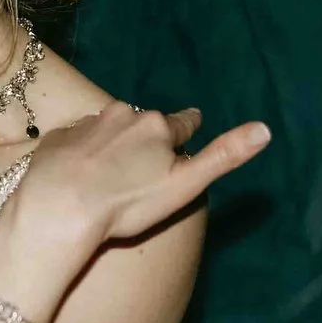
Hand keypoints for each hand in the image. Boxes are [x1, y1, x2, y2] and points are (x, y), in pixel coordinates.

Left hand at [26, 104, 272, 246]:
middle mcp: (122, 115)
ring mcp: (86, 124)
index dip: (188, 128)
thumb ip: (223, 156)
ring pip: (109, 126)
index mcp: (156, 126)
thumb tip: (264, 129)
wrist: (58, 207)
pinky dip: (82, 149)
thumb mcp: (184, 184)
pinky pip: (77, 139)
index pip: (183, 123)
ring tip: (112, 165)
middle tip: (148, 158)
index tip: (191, 127)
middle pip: (144, 122)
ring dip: (115, 140)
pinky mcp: (57, 138)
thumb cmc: (126, 203)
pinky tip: (78, 170)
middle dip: (149, 135)